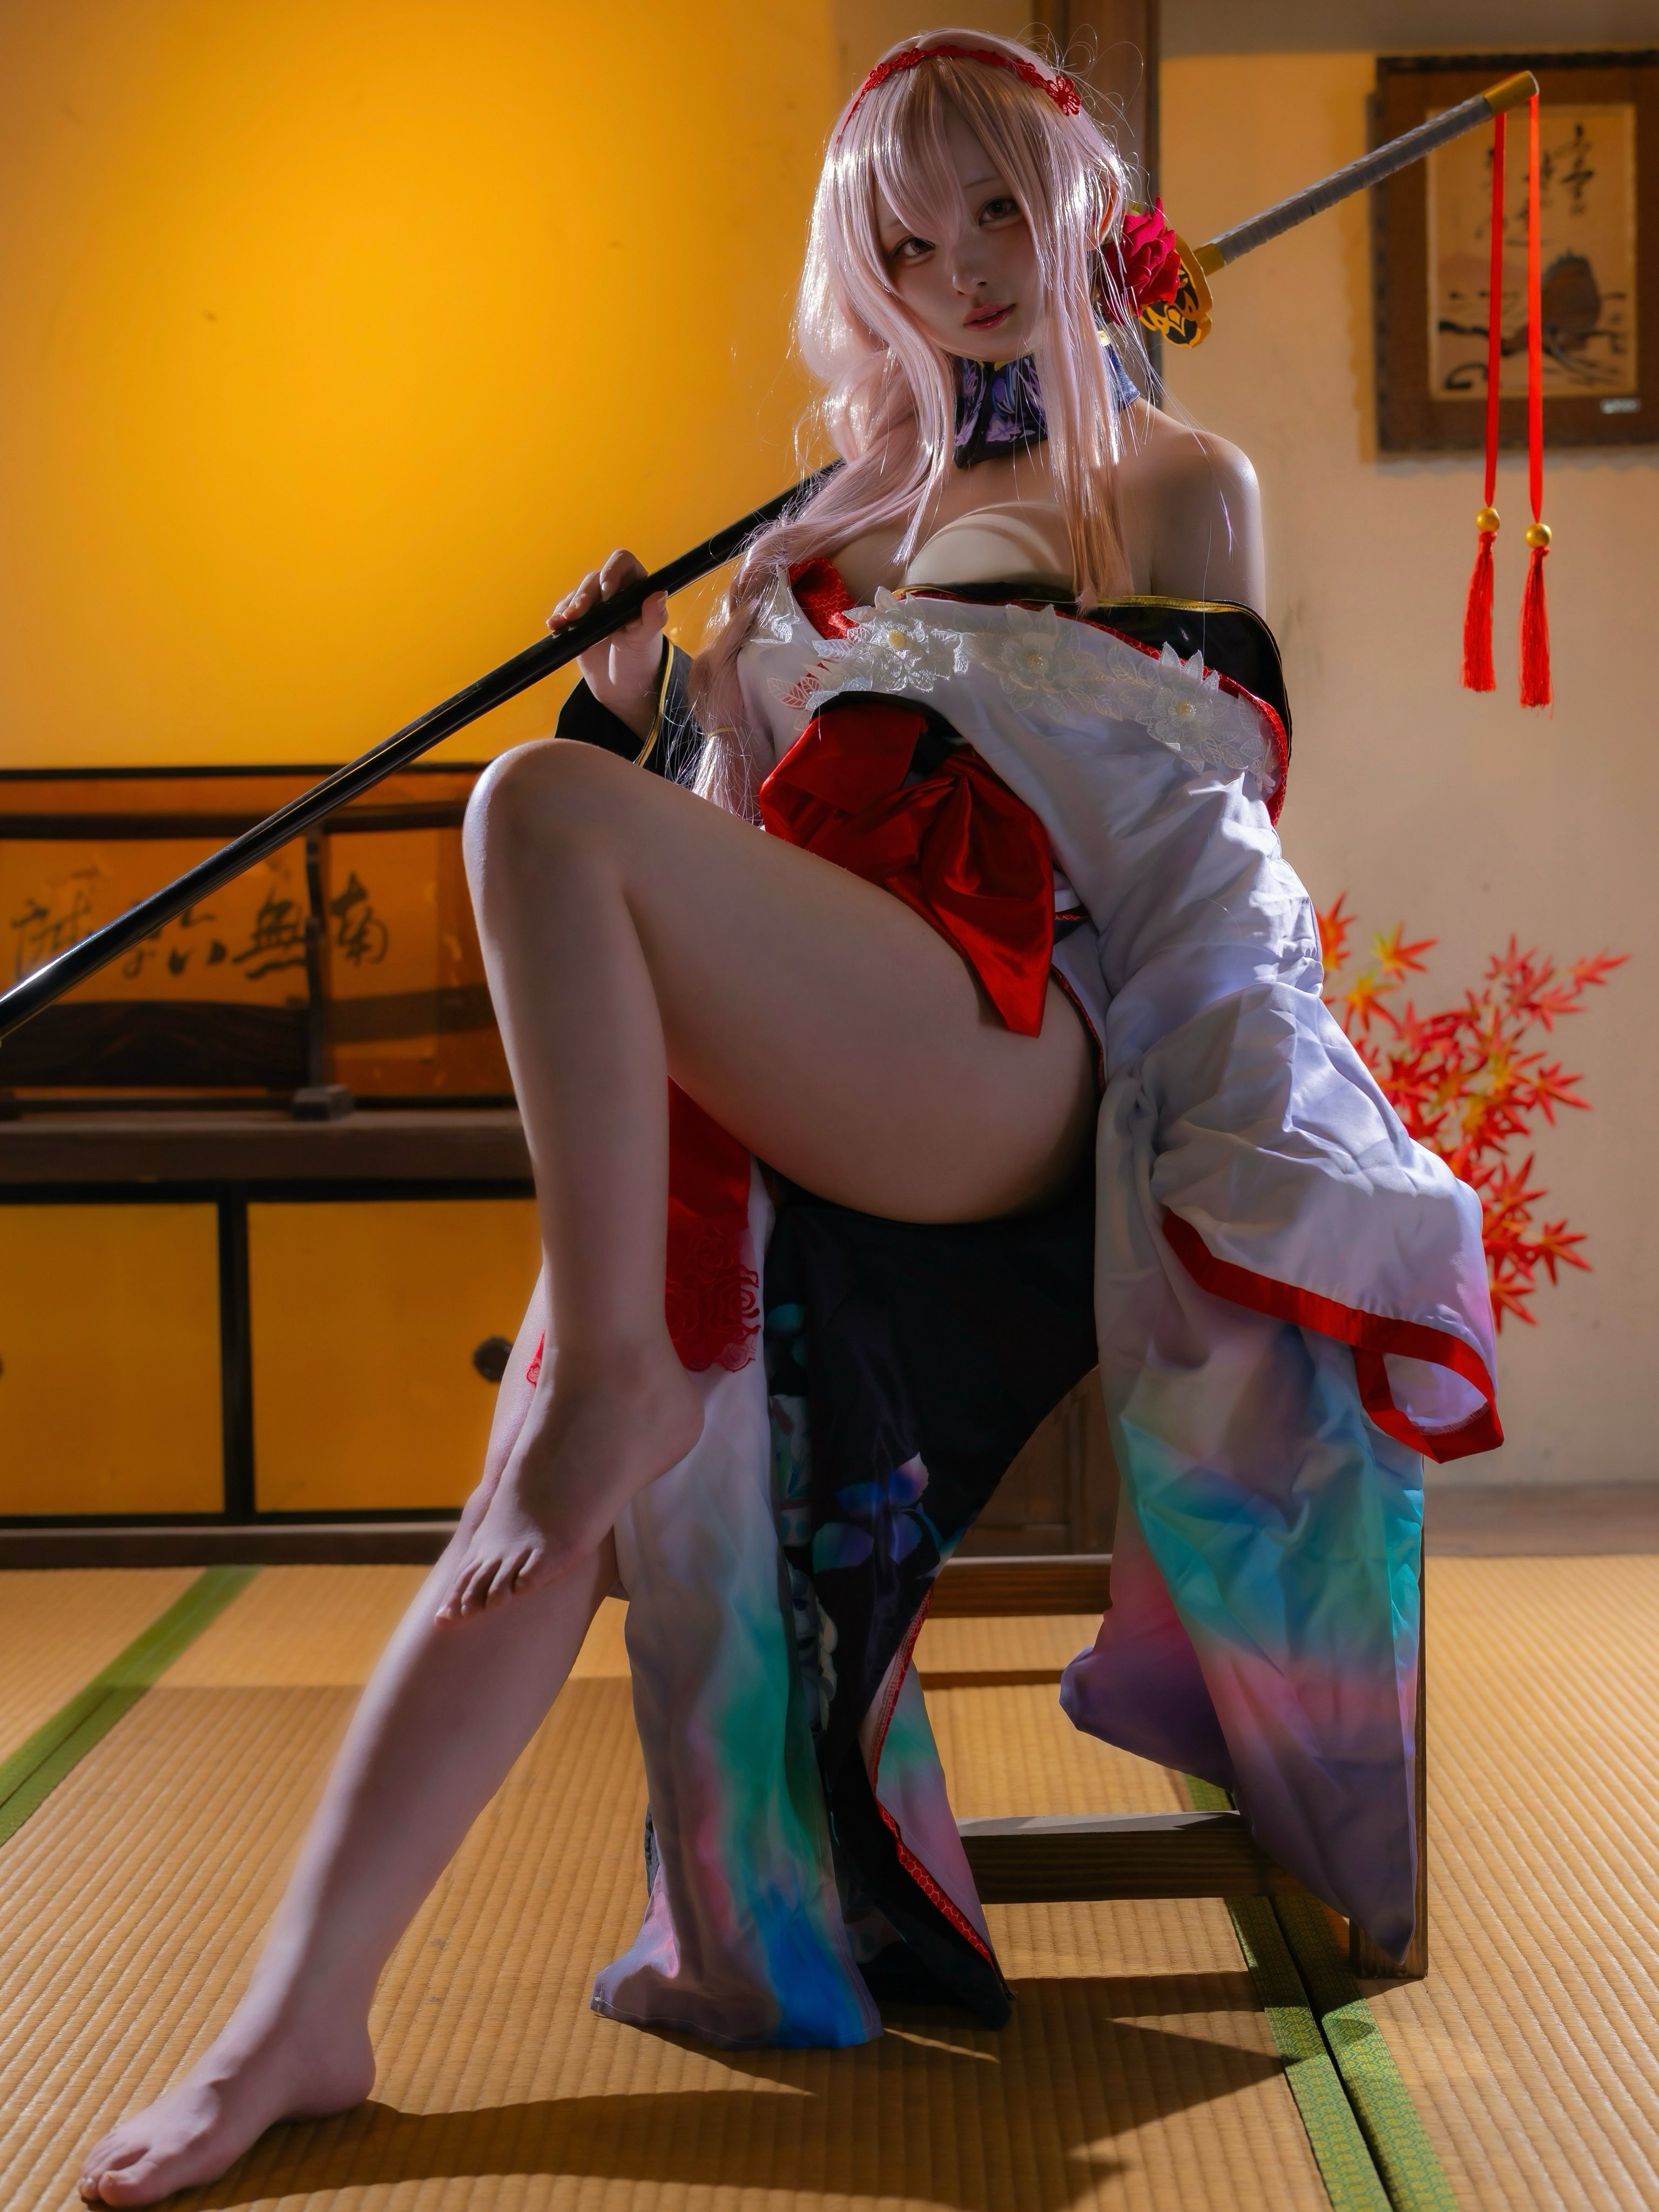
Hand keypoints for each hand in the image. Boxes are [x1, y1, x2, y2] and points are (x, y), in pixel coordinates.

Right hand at [547, 549, 668, 740]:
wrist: (623, 686)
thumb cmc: (640, 660)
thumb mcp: (646, 641)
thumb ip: (653, 618)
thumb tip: (659, 595)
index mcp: (636, 589)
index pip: (623, 563)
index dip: (612, 571)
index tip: (607, 592)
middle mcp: (616, 591)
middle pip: (594, 579)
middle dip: (584, 596)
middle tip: (578, 615)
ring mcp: (595, 605)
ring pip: (578, 592)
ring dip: (569, 605)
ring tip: (564, 622)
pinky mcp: (579, 619)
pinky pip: (565, 608)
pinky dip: (559, 615)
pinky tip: (555, 624)